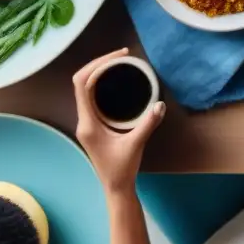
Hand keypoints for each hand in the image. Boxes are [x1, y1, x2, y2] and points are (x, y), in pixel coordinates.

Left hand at [74, 49, 165, 193]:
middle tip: (122, 55)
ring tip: (120, 62)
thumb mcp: (136, 144)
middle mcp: (83, 119)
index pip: (81, 84)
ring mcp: (87, 122)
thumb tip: (161, 104)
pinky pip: (92, 96)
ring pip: (85, 88)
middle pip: (82, 82)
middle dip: (99, 63)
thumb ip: (147, 124)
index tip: (117, 57)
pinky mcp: (93, 124)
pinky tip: (117, 81)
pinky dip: (102, 83)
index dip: (96, 65)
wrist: (116, 188)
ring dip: (99, 72)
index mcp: (88, 123)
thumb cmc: (122, 169)